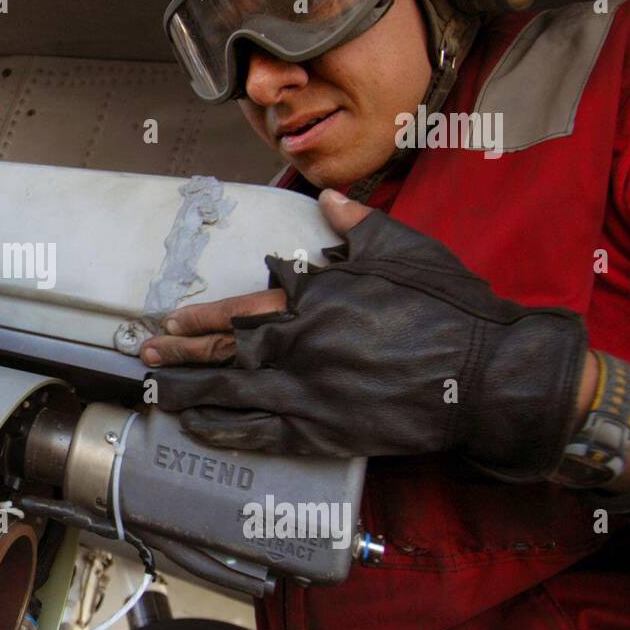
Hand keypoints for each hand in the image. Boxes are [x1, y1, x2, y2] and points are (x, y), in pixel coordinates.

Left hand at [143, 190, 589, 481]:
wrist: (485, 372)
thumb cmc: (445, 306)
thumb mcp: (401, 248)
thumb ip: (355, 225)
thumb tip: (328, 197)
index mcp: (312, 298)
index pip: (239, 309)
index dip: (200, 317)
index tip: (170, 320)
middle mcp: (298, 343)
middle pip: (223, 350)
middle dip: (179, 355)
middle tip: (145, 356)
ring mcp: (306, 390)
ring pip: (229, 393)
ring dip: (187, 393)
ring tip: (155, 393)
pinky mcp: (323, 430)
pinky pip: (259, 432)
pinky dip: (223, 430)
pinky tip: (197, 429)